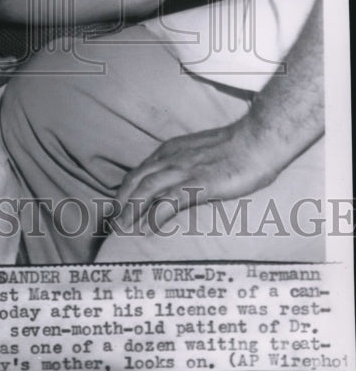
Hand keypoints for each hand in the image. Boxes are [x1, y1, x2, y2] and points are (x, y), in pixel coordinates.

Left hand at [115, 116, 280, 229]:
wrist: (258, 139)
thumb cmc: (237, 148)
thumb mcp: (202, 153)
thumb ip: (187, 165)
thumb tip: (180, 186)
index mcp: (171, 150)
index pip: (139, 171)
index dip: (126, 191)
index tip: (118, 209)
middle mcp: (172, 158)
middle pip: (136, 181)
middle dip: (121, 203)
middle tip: (112, 224)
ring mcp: (185, 170)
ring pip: (147, 190)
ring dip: (131, 211)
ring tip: (122, 230)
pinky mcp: (200, 183)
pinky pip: (170, 200)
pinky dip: (155, 215)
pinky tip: (147, 229)